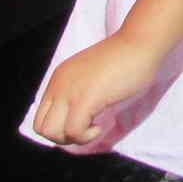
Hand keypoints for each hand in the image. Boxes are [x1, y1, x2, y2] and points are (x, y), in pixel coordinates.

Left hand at [32, 32, 164, 145]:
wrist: (140, 43)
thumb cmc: (126, 57)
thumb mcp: (92, 74)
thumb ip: (80, 89)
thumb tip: (81, 115)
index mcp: (59, 78)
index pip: (41, 116)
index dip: (60, 126)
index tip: (83, 121)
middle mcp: (59, 85)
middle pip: (42, 128)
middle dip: (63, 137)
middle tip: (87, 128)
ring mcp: (70, 91)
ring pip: (52, 133)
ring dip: (73, 138)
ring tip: (93, 127)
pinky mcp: (85, 99)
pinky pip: (73, 131)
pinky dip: (86, 136)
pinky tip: (100, 126)